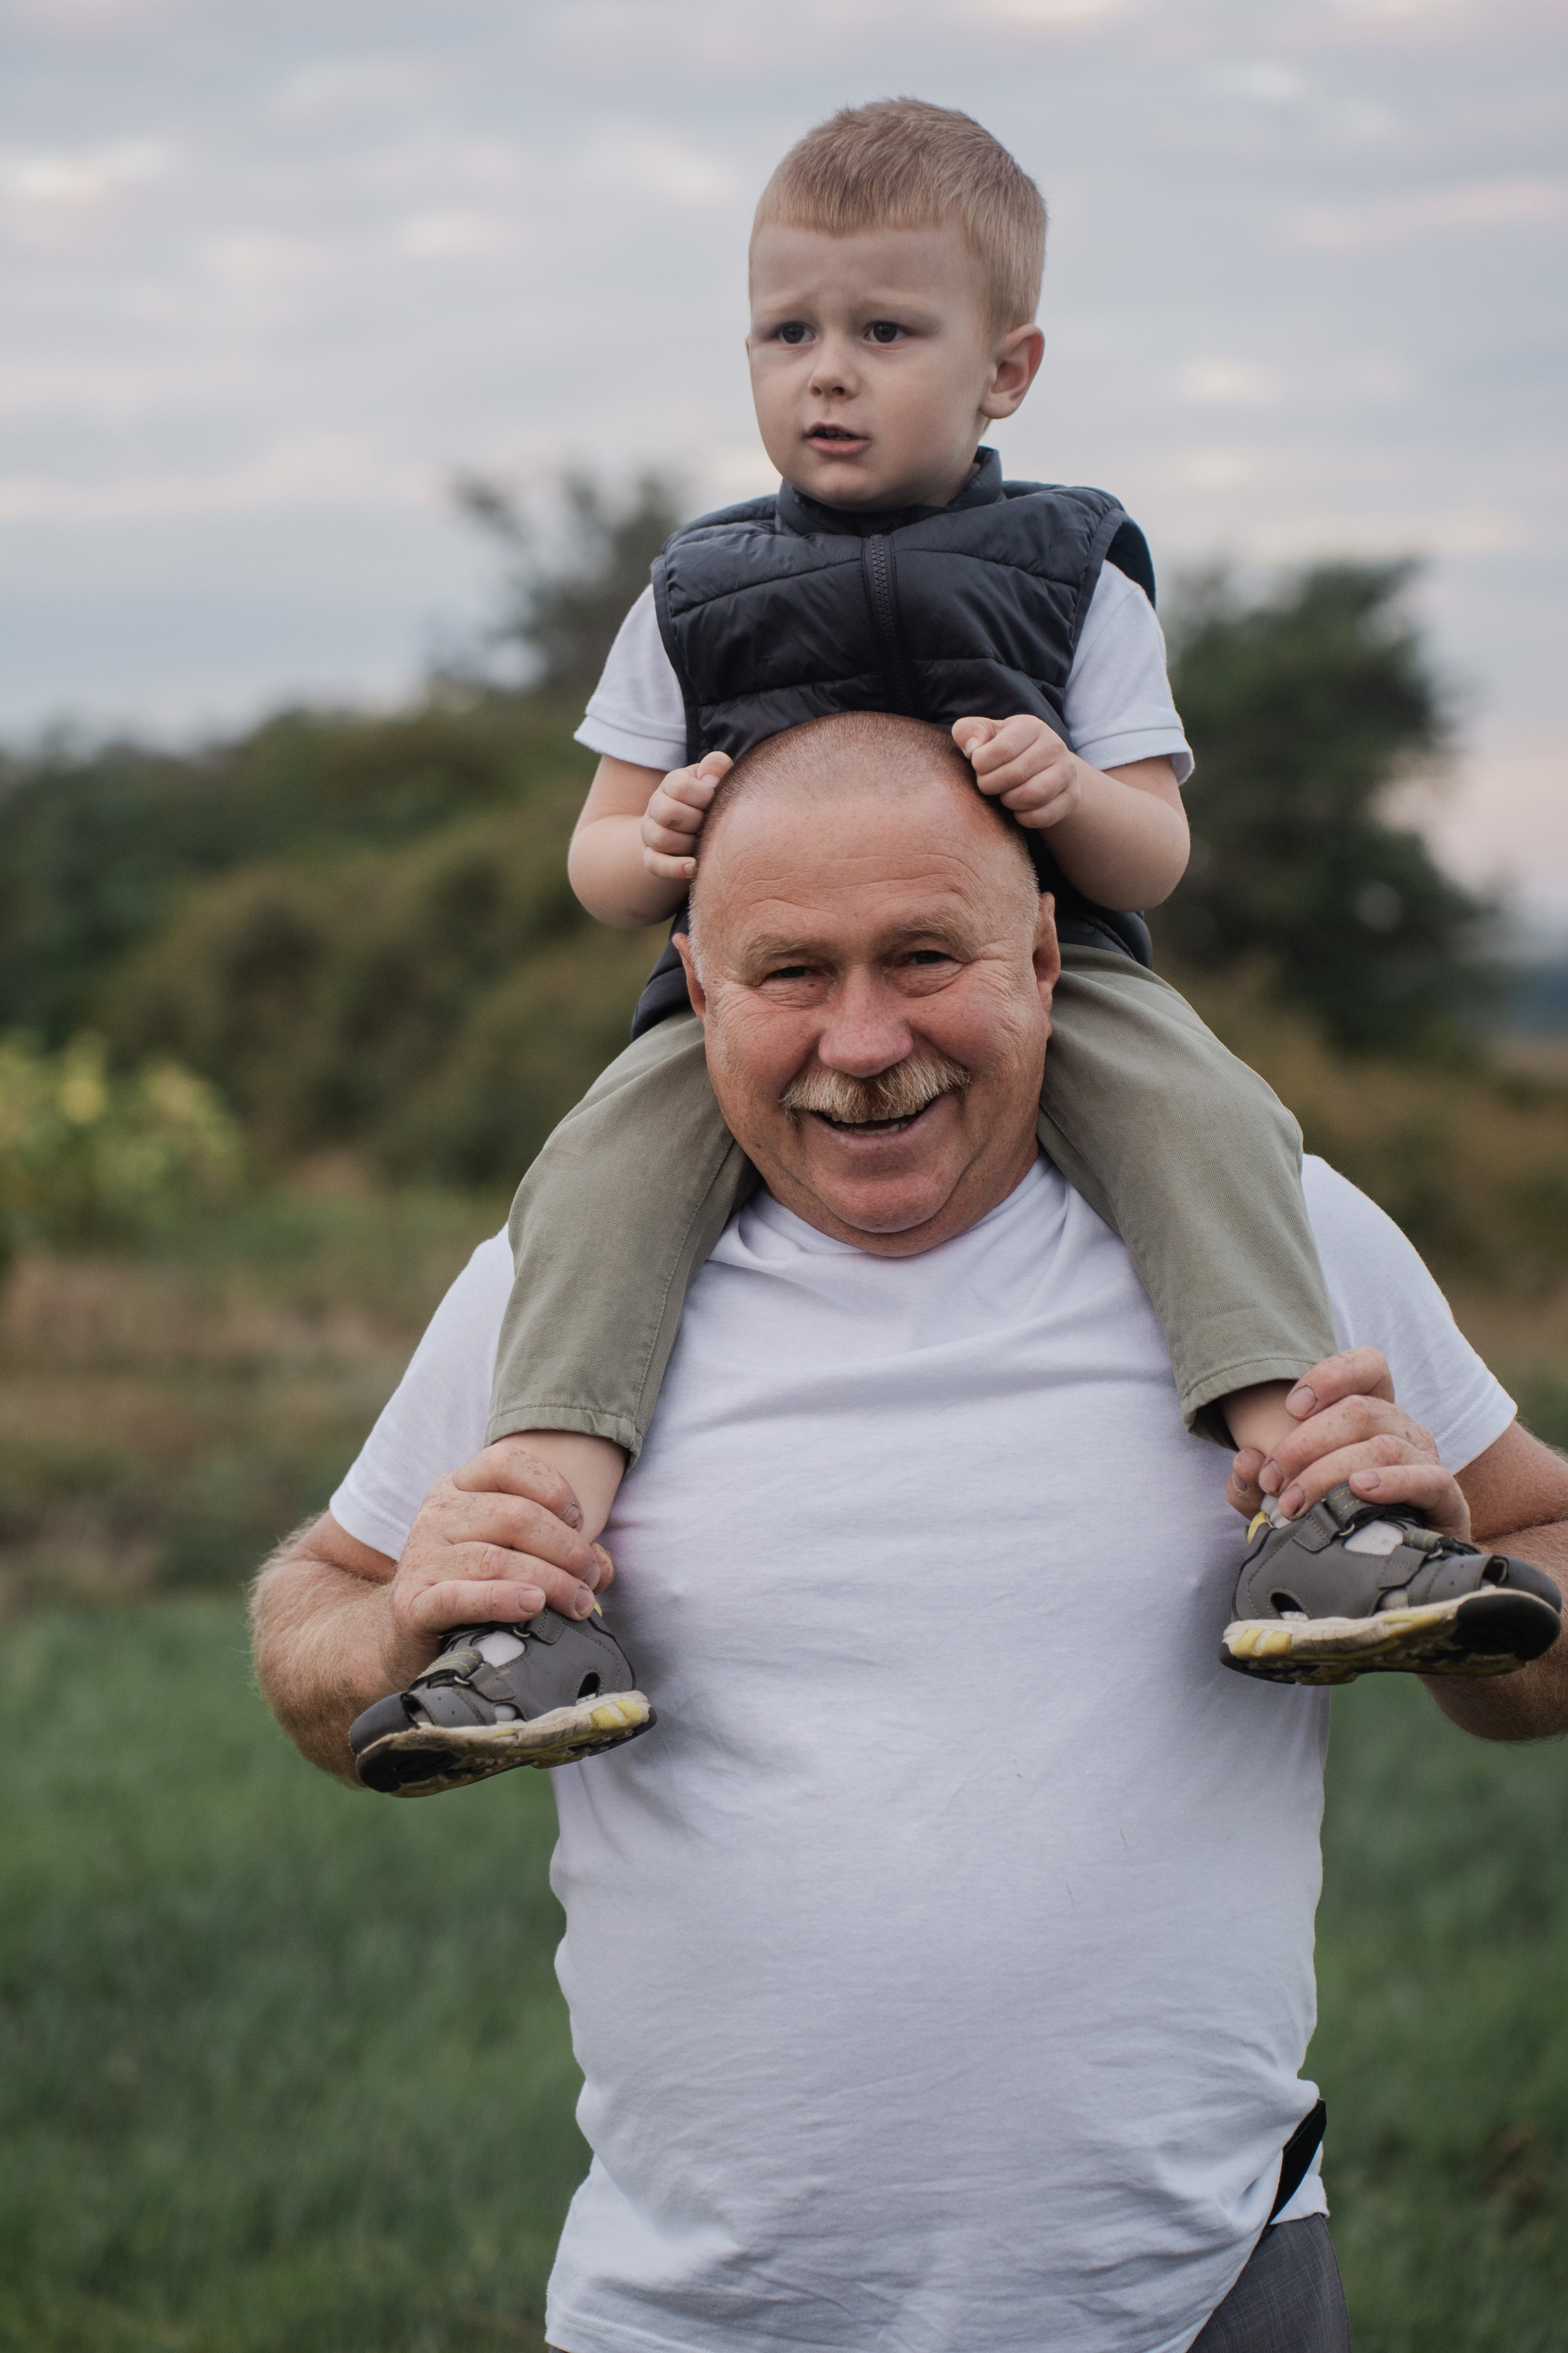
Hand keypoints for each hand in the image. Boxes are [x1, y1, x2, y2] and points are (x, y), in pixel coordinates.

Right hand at [379, 1439, 614, 1690]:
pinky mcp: (413, 1604)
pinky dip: (502, 1600)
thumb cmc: (475, 1586)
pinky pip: (460, 1596)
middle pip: (514, 1516)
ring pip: (495, 1559)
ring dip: (550, 1582)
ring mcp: (421, 1558)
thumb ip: (562, 1552)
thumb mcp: (514, 1553)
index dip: (554, 1489)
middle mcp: (436, 1514)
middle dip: (566, 1548)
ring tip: (579, 1603)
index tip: (580, 1524)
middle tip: (591, 1577)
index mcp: (459, 1487)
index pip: (507, 1463)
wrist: (407, 1635)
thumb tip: (603, 1568)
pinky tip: (532, 1607)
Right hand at [641, 751, 731, 881]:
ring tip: (705, 842)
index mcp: (671, 784)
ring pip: (660, 838)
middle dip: (696, 819)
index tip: (715, 799)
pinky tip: (695, 867)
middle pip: (667, 811)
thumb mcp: (714, 777)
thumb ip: (717, 766)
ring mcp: (651, 833)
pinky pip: (655, 865)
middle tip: (711, 822)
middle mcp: (656, 807)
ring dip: (688, 842)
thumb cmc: (709, 798)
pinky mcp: (652, 857)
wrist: (694, 824)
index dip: (703, 795)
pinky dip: (674, 868)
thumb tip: (711, 778)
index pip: (679, 786)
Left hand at [953, 714, 1080, 830]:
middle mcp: (1054, 745)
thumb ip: (968, 732)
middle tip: (987, 786)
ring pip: (1033, 796)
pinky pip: (1044, 815)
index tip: (978, 768)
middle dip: (991, 785)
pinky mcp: (1072, 797)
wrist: (1041, 768)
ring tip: (1003, 796)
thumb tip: (972, 748)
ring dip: (1009, 801)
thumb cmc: (1003, 750)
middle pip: (1015, 774)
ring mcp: (1067, 772)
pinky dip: (1024, 818)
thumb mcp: (984, 735)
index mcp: (1031, 726)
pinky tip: (1017, 810)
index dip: (981, 766)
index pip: (1002, 749)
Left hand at [1226, 1347, 1470, 1540]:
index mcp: (1371, 1416)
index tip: (1290, 1407)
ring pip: (1383, 1444)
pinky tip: (1360, 1490)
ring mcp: (1426, 1461)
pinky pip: (1426, 1478)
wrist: (1393, 1570)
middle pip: (1359, 1410)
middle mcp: (1402, 1430)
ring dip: (1330, 1471)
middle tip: (1273, 1481)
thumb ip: (1253, 1484)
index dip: (1331, 1375)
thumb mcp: (1284, 1500)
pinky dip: (1391, 1481)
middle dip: (1305, 1443)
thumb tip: (1246, 1461)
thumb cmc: (1333, 1523)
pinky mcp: (1445, 1499)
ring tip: (1295, 1503)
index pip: (1368, 1367)